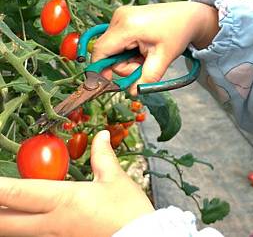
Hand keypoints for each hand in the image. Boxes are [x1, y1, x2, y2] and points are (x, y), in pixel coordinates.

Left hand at [0, 131, 153, 236]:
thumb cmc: (130, 212)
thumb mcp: (116, 180)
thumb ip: (102, 157)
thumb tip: (100, 135)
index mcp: (64, 200)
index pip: (16, 192)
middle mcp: (51, 223)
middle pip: (3, 222)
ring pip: (14, 233)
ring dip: (5, 220)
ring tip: (7, 206)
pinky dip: (23, 228)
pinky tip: (25, 219)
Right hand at [92, 1, 218, 93]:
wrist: (187, 17)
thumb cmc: (177, 33)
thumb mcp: (164, 59)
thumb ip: (146, 78)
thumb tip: (132, 92)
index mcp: (127, 26)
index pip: (100, 51)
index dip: (101, 70)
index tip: (111, 83)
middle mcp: (119, 17)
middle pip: (107, 52)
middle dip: (124, 64)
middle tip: (145, 63)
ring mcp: (120, 15)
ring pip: (112, 48)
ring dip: (127, 58)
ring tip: (147, 53)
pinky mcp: (122, 17)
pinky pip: (117, 41)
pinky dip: (128, 49)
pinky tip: (143, 46)